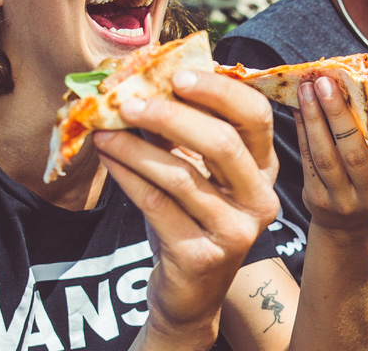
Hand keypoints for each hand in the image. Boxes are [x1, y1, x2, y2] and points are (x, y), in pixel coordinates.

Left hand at [94, 69, 282, 341]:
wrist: (189, 294)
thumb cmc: (191, 219)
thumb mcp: (199, 173)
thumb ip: (185, 131)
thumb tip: (144, 79)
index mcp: (264, 168)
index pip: (255, 116)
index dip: (219, 90)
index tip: (177, 74)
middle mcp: (260, 199)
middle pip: (222, 143)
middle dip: (171, 115)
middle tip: (127, 100)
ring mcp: (236, 231)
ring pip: (182, 175)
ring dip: (135, 147)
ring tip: (103, 130)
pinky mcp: (202, 256)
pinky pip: (157, 205)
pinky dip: (127, 176)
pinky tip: (107, 158)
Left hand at [294, 76, 367, 232]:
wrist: (345, 221)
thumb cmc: (366, 176)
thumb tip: (353, 85)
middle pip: (354, 155)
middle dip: (338, 115)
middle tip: (325, 83)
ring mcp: (341, 200)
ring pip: (325, 157)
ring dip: (313, 119)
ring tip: (306, 89)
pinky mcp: (316, 198)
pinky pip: (307, 159)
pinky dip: (302, 130)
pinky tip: (298, 107)